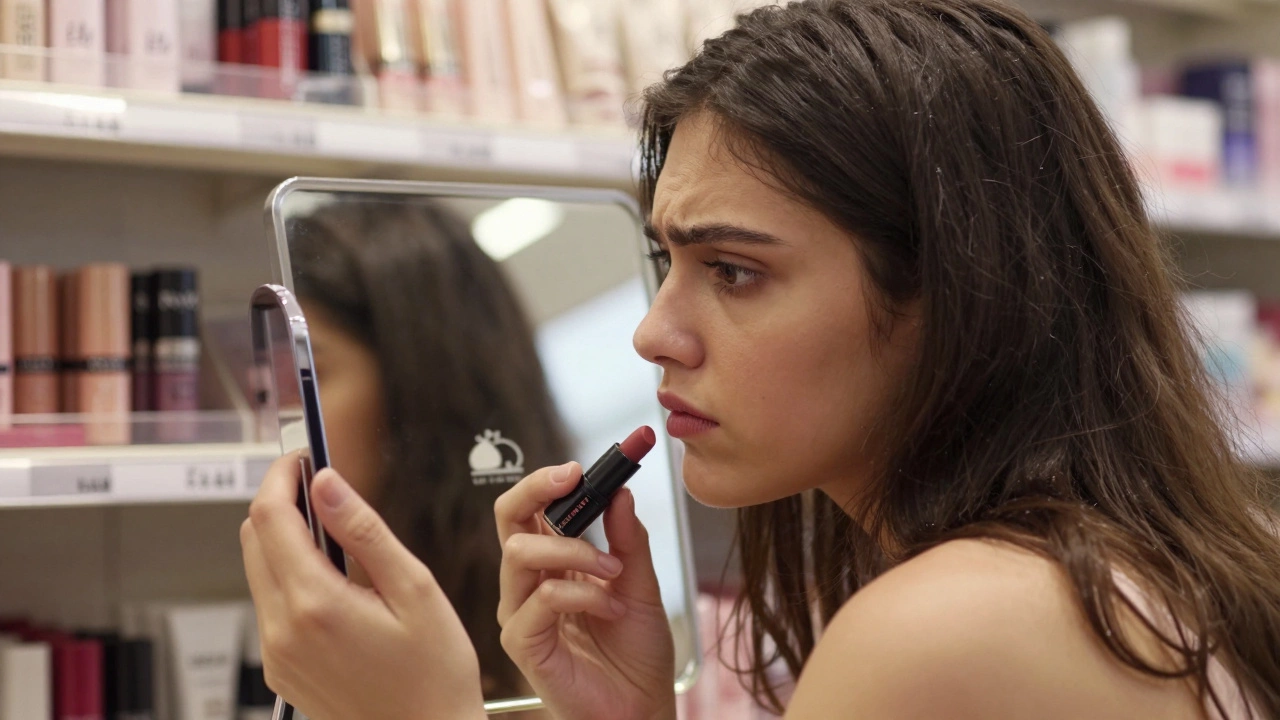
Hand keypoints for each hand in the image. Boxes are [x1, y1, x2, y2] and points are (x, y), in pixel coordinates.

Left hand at [241, 453, 486, 719]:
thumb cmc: (435, 674)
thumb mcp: (414, 589)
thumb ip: (364, 531)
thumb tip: (328, 483)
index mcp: (315, 604)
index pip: (271, 517)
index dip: (282, 476)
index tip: (303, 458)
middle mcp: (283, 631)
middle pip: (254, 539)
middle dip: (282, 502)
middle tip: (322, 486)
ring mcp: (277, 654)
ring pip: (259, 571)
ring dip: (286, 539)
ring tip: (337, 534)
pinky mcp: (280, 670)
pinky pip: (271, 606)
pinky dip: (291, 577)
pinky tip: (335, 580)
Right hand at [496, 463, 675, 719]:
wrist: (643, 708)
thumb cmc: (637, 653)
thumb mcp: (641, 583)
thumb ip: (628, 539)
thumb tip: (620, 490)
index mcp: (552, 564)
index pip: (532, 510)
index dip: (549, 481)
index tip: (582, 464)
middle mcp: (528, 584)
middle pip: (507, 519)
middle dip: (537, 490)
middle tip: (574, 478)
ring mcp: (521, 613)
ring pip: (521, 554)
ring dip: (576, 552)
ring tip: (615, 572)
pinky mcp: (523, 644)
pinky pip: (541, 599)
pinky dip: (582, 593)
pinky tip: (610, 605)